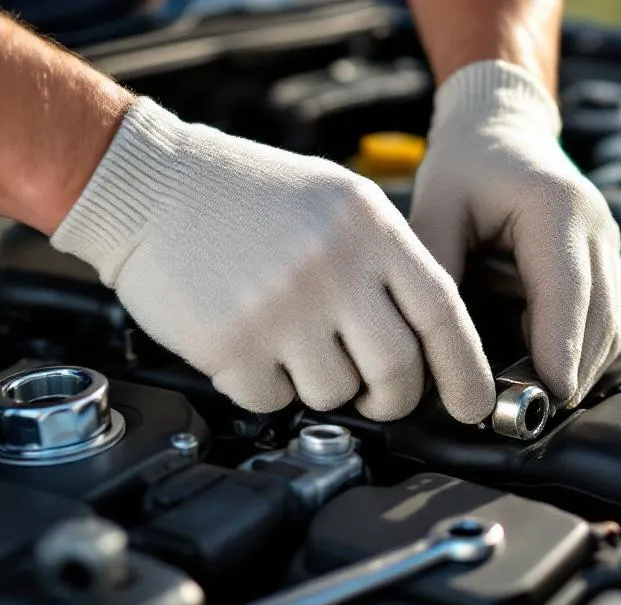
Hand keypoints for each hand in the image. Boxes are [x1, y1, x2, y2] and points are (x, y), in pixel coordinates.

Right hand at [51, 98, 493, 423]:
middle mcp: (334, 265)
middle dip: (392, 397)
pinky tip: (248, 340)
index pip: (443, 312)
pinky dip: (265, 386)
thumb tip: (428, 341)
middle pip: (396, 370)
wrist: (147, 182)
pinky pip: (273, 400)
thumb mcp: (336, 200)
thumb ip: (387, 260)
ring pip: (335, 394)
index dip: (466, 370)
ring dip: (319, 384)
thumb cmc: (242, 193)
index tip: (474, 406)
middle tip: (376, 393)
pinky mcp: (234, 343)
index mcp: (370, 226)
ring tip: (290, 339)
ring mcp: (283, 307)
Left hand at [410, 60, 620, 407]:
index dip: (561, 346)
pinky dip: (580, 348)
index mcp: (556, 207)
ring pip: (609, 323)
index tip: (551, 391)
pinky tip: (547, 371)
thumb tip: (428, 337)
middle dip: (572, 369)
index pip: (567, 289)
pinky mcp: (602, 261)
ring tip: (537, 401)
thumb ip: (436, 268)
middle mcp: (594, 226)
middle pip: (599, 315)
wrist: (501, 127)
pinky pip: (602, 316)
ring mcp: (606, 244)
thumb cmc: (469, 160)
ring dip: (579, 365)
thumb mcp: (436, 205)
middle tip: (534, 413)